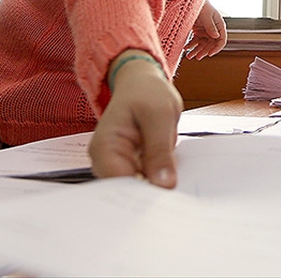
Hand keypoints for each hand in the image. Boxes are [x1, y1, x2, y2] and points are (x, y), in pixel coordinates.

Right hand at [88, 50, 183, 187]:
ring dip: (155, 190)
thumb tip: (163, 184)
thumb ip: (159, 149)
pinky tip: (171, 180)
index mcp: (104, 145)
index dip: (141, 194)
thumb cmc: (147, 92)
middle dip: (150, 195)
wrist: (142, 83)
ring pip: (136, 190)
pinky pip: (144, 182)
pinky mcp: (131, 166)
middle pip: (125, 192)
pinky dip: (158, 182)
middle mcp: (105, 160)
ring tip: (175, 189)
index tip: (165, 196)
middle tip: (175, 196)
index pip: (117, 182)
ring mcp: (117, 164)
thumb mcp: (160, 115)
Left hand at [184, 0, 226, 59]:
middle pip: (211, 44)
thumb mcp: (206, 15)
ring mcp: (205, 31)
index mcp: (219, 25)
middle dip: (204, 51)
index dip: (217, 48)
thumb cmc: (201, 5)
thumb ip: (211, 26)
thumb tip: (216, 37)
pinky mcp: (197, 31)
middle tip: (197, 57)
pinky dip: (190, 45)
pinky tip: (185, 48)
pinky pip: (195, 41)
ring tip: (189, 56)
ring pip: (202, 44)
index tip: (210, 54)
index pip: (221, 40)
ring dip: (196, 51)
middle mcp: (213, 30)